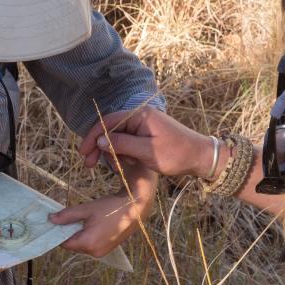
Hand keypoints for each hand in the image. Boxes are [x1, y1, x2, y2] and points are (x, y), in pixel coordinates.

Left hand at [50, 165, 156, 256]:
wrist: (135, 209)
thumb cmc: (110, 208)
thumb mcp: (86, 209)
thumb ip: (67, 216)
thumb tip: (51, 220)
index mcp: (88, 243)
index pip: (64, 243)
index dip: (60, 233)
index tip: (60, 222)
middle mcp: (94, 252)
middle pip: (74, 244)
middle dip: (72, 232)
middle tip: (78, 217)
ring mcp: (102, 253)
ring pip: (83, 244)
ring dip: (82, 234)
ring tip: (91, 220)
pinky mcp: (108, 250)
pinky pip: (92, 245)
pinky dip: (91, 236)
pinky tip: (98, 224)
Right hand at [79, 107, 214, 177]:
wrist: (201, 157)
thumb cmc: (177, 154)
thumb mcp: (147, 151)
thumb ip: (122, 144)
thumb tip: (101, 141)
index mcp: (140, 115)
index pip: (108, 122)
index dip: (93, 137)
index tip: (83, 153)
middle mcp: (140, 117)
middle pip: (110, 130)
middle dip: (99, 148)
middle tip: (89, 165)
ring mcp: (143, 126)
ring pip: (117, 138)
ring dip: (113, 153)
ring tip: (116, 168)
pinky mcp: (146, 135)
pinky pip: (127, 142)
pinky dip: (122, 154)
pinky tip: (125, 165)